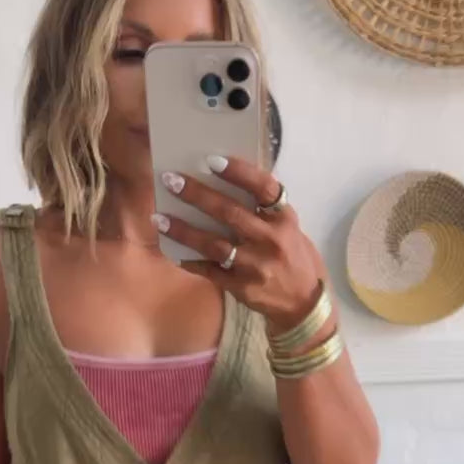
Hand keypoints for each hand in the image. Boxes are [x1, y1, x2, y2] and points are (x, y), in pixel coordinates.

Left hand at [153, 158, 325, 332]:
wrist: (303, 303)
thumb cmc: (293, 256)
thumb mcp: (289, 228)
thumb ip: (264, 210)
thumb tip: (225, 183)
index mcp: (284, 219)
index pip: (263, 188)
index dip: (238, 172)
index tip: (211, 160)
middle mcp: (271, 241)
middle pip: (229, 213)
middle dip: (197, 195)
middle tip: (171, 180)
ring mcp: (255, 266)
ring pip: (213, 244)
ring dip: (183, 230)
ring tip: (159, 218)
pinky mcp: (242, 288)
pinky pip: (210, 271)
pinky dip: (190, 261)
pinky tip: (173, 251)